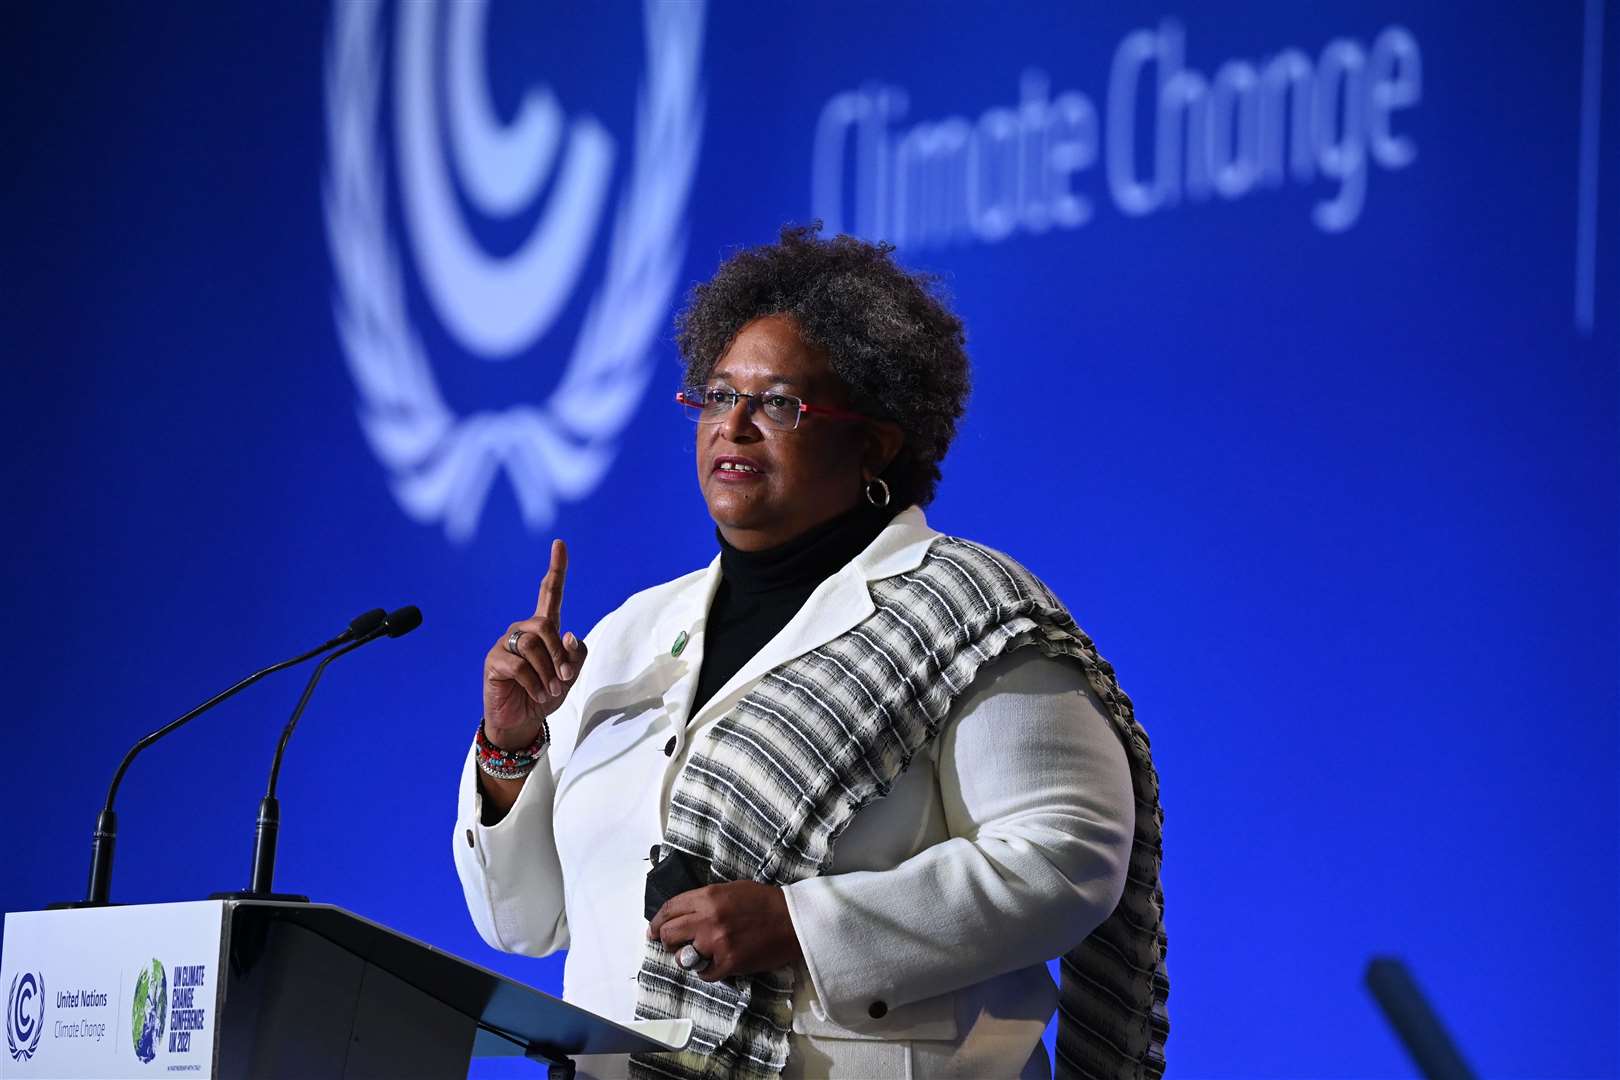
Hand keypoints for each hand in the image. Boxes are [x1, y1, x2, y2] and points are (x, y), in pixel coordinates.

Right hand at [482, 539, 588, 748]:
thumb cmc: (548, 693)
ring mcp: (506, 643)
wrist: (524, 721)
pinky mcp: (494, 661)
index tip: (560, 543)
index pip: (550, 593)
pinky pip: (519, 666)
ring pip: (532, 645)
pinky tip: (538, 695)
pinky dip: (535, 683)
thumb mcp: (570, 674)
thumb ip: (575, 654)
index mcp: (545, 627)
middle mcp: (524, 629)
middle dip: (560, 653)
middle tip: (564, 678)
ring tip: (550, 690)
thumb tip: (569, 634)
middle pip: (546, 626)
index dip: (556, 568)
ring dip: (548, 672)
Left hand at [646, 882, 803, 981]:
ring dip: (685, 957)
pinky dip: (706, 971)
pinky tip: (714, 965)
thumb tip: (683, 913)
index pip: (669, 909)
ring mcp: (717, 943)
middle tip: (671, 943)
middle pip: (668, 933)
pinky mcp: (729, 963)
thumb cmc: (765, 902)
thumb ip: (705, 900)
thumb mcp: (731, 890)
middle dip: (665, 940)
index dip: (657, 920)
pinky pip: (704, 974)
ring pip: (682, 956)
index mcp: (708, 897)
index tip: (653, 929)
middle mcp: (708, 919)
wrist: (793, 920)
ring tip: (696, 955)